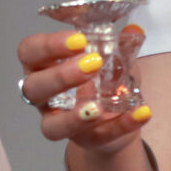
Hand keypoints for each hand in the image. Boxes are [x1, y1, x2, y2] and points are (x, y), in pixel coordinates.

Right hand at [14, 23, 149, 152]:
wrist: (119, 116)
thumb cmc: (104, 80)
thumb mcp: (112, 58)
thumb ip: (119, 45)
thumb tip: (134, 29)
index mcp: (43, 66)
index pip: (30, 52)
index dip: (48, 46)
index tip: (79, 40)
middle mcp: (44, 96)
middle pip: (34, 87)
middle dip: (60, 76)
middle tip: (93, 64)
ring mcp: (60, 121)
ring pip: (51, 125)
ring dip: (73, 116)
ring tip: (98, 107)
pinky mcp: (84, 141)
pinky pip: (97, 138)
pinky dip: (121, 126)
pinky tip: (141, 113)